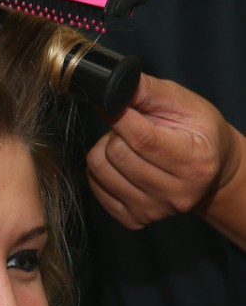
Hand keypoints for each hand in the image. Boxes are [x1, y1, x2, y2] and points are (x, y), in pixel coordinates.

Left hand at [86, 73, 243, 240]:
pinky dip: (101, 170)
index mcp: (194, 164)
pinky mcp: (133, 220)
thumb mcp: (185, 104)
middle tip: (130, 127)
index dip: (119, 116)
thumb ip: (149, 92)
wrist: (209, 172)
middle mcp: (175, 194)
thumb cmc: (198, 132)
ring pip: (100, 170)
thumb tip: (113, 86)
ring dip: (106, 150)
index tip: (109, 102)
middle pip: (117, 155)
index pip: (143, 140)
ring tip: (127, 145)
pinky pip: (95, 186)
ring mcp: (152, 211)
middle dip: (116, 132)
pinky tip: (121, 163)